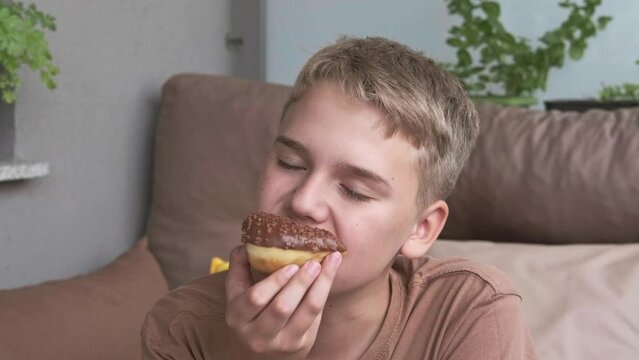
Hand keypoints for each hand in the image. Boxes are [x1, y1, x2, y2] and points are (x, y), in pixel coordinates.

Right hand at [224, 245, 341, 359]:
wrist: (262, 351)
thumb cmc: (251, 312)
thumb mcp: (238, 293)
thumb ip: (240, 267)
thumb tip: (247, 244)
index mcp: (238, 318)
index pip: (256, 298)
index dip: (275, 281)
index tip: (291, 264)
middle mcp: (257, 336)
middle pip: (282, 307)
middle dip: (300, 282)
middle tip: (314, 262)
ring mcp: (282, 343)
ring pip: (306, 312)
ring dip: (320, 285)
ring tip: (330, 263)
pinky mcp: (301, 345)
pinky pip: (316, 317)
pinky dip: (324, 293)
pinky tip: (329, 276)